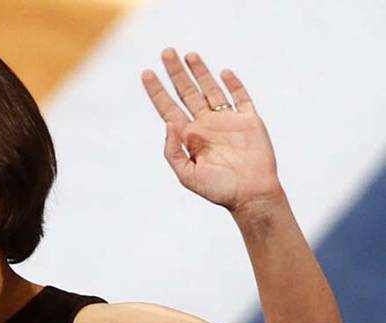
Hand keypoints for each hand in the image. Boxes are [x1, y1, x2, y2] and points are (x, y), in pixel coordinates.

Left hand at [141, 48, 283, 214]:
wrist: (250, 195)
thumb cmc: (217, 190)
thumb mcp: (186, 175)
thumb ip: (173, 151)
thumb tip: (168, 123)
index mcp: (188, 138)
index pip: (168, 109)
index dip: (157, 91)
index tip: (147, 73)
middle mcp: (205, 125)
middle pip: (187, 92)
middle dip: (176, 73)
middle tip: (166, 52)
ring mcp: (227, 121)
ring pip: (210, 89)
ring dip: (200, 71)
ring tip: (188, 55)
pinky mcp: (248, 120)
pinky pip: (240, 96)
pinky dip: (233, 83)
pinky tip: (223, 73)